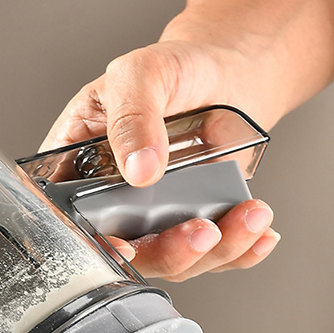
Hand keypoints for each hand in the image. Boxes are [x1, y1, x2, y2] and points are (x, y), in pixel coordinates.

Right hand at [40, 40, 279, 279]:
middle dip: (168, 252)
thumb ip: (132, 116)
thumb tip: (139, 169)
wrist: (224, 76)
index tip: (121, 245)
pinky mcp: (197, 228)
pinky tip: (261, 232)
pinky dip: (241, 250)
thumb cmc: (172, 71)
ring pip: (177, 260)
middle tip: (202, 232)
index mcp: (79, 172)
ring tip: (250, 215)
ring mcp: (157, 222)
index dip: (91, 243)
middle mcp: (114, 207)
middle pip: (129, 254)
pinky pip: (216, 255)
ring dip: (216, 249)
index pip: (71, 222)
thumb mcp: (140, 75)